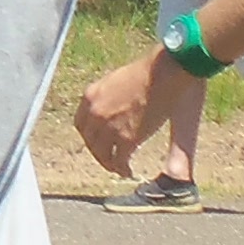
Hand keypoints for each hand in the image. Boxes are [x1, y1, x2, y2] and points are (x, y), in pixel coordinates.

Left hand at [75, 47, 171, 176]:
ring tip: (119, 167)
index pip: (80, 124)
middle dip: (98, 151)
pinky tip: (128, 171)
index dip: (89, 135)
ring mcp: (109, 127)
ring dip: (110, 163)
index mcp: (90, 96)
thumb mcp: (116, 81)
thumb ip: (108, 97)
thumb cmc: (148, 73)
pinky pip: (118, 161)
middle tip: (108, 156)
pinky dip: (122, 169)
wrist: (163, 73)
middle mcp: (95, 113)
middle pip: (90, 141)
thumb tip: (111, 109)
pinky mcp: (126, 139)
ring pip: (102, 154)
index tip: (97, 140)